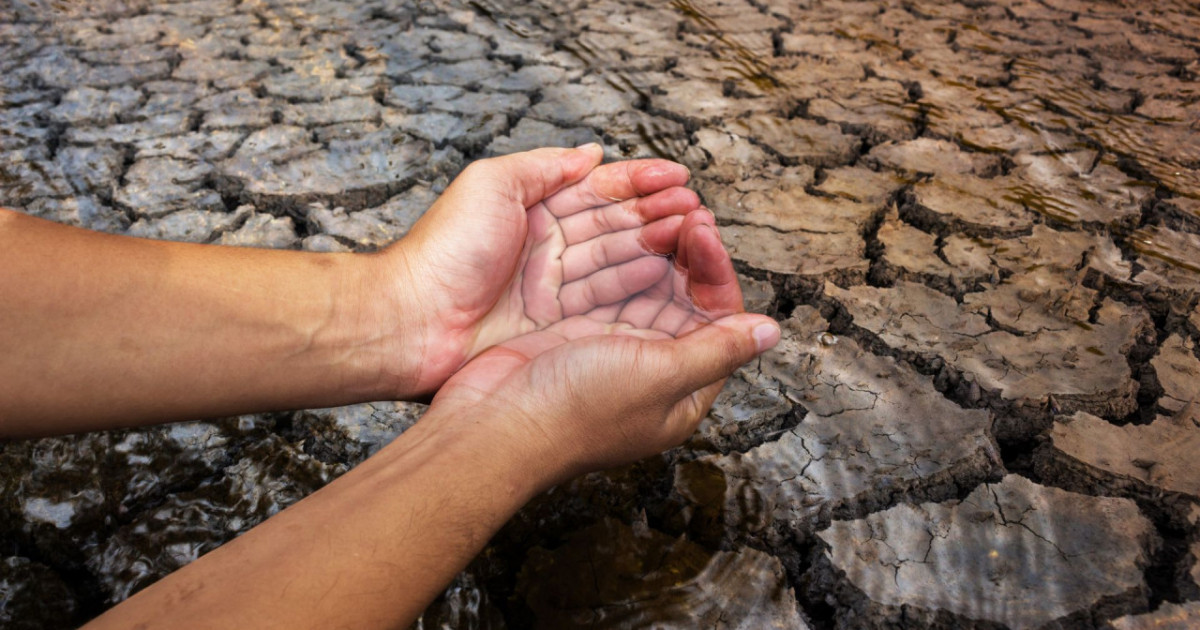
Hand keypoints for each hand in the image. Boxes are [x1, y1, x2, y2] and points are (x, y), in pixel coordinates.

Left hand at [376, 145, 705, 395]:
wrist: (410, 322)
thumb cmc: (441, 252)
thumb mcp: (490, 185)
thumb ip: (543, 167)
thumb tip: (591, 153)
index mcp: (531, 207)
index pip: (596, 189)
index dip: (638, 182)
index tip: (677, 177)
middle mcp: (546, 246)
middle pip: (613, 224)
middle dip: (657, 213)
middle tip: (695, 208)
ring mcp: (553, 287)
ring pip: (616, 260)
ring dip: (655, 246)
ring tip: (693, 236)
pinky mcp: (555, 325)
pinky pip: (605, 300)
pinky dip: (638, 286)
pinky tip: (667, 274)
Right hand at [426, 217, 781, 481]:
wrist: (494, 423)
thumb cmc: (576, 411)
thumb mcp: (660, 377)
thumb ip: (716, 351)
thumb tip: (771, 331)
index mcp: (684, 389)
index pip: (719, 318)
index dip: (716, 271)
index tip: (704, 231)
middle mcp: (655, 369)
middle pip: (686, 298)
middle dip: (691, 255)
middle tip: (687, 211)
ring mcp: (615, 350)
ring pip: (649, 287)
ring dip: (659, 250)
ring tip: (662, 212)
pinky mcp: (579, 333)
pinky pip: (612, 287)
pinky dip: (621, 259)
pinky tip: (623, 231)